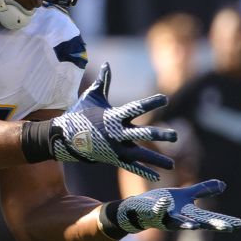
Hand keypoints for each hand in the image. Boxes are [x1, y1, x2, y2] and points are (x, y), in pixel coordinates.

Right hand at [48, 63, 176, 180]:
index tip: (165, 98)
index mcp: (114, 116)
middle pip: (142, 134)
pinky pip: (130, 166)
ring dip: (156, 160)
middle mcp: (117, 133)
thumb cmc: (79, 114)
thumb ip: (103, 82)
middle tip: (176, 136)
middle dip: (159, 135)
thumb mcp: (91, 96)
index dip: (150, 103)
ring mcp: (115, 147)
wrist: (64, 138)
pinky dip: (143, 172)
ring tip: (172, 165)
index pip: (136, 107)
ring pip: (140, 155)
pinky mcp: (113, 158)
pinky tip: (156, 177)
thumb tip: (107, 64)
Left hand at [105, 180, 240, 232]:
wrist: (138, 210)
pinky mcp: (151, 214)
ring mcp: (165, 219)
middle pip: (198, 223)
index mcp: (189, 214)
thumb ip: (204, 191)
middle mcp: (180, 219)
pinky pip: (156, 211)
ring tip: (195, 225)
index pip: (209, 218)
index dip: (223, 221)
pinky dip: (160, 207)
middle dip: (212, 225)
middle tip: (226, 227)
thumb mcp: (186, 195)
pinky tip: (164, 202)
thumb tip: (223, 185)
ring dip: (186, 224)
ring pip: (176, 223)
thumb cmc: (163, 203)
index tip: (238, 224)